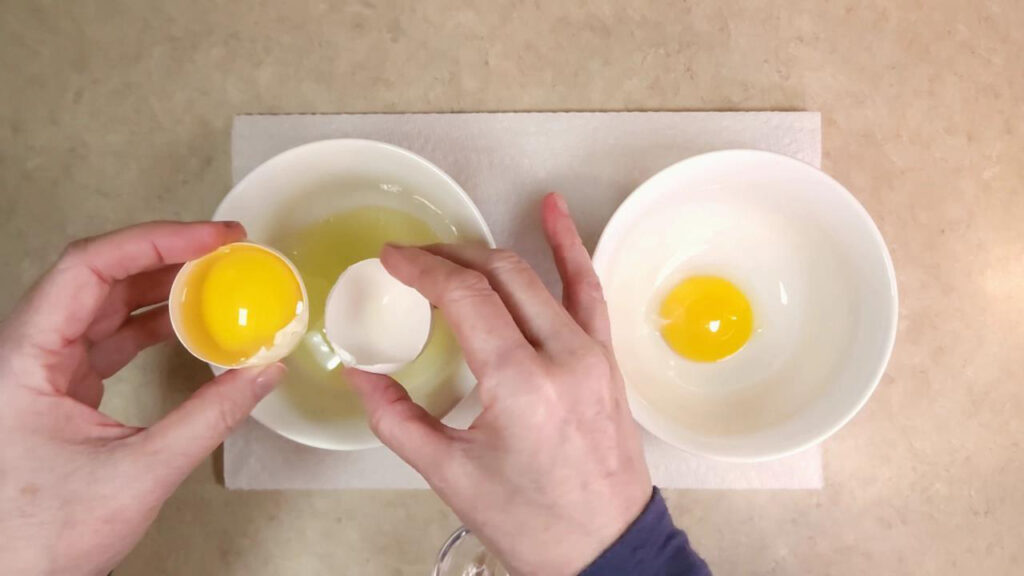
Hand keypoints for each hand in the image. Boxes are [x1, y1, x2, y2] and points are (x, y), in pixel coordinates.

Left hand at [0, 222, 285, 575]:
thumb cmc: (40, 535)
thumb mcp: (139, 472)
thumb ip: (210, 416)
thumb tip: (263, 372)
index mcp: (24, 358)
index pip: (90, 268)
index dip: (156, 242)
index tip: (214, 240)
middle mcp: (27, 352)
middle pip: (99, 276)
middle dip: (168, 256)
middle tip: (228, 250)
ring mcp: (42, 370)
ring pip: (106, 306)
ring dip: (164, 290)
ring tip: (219, 280)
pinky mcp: (60, 390)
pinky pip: (111, 339)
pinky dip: (155, 327)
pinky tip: (193, 326)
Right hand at [348, 194, 651, 575]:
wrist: (606, 549)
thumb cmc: (534, 522)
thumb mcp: (450, 476)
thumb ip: (396, 420)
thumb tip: (360, 377)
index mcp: (521, 384)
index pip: (466, 298)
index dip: (423, 268)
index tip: (393, 258)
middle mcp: (562, 356)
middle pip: (500, 276)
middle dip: (449, 258)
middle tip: (413, 262)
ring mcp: (591, 353)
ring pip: (538, 277)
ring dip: (490, 256)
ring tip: (452, 247)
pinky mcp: (605, 358)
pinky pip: (588, 289)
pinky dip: (570, 248)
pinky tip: (555, 212)